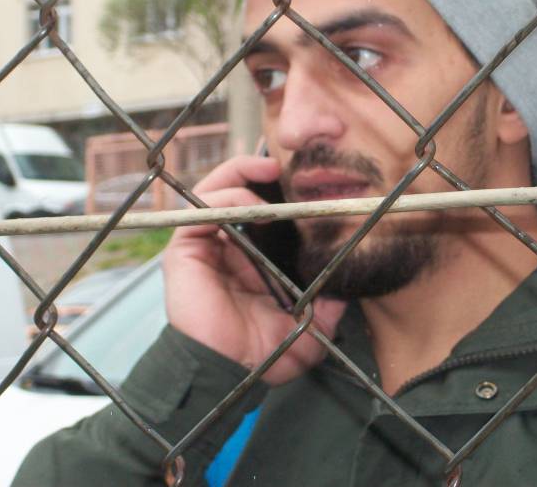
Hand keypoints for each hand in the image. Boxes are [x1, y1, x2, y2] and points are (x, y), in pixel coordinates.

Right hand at [162, 155, 346, 384]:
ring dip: (241, 174)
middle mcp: (225, 247)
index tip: (303, 180)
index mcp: (251, 260)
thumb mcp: (312, 325)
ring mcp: (204, 247)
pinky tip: (257, 207)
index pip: (259, 210)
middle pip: (234, 192)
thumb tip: (351, 280)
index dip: (276, 190)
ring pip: (214, 192)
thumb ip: (330, 301)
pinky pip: (200, 210)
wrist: (230, 373)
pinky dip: (228, 199)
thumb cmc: (263, 354)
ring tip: (269, 169)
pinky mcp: (185, 251)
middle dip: (256, 170)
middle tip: (282, 163)